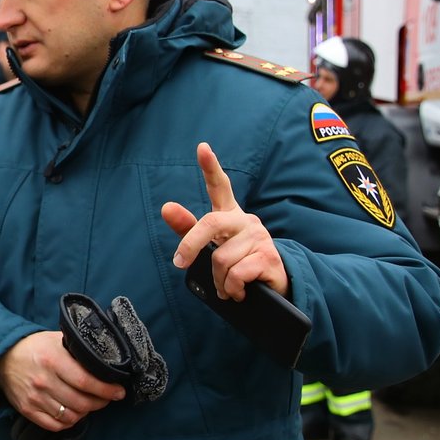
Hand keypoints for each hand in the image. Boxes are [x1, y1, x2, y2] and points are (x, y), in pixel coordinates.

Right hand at [0, 330, 125, 432]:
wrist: (3, 357)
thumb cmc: (35, 347)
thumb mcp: (56, 340)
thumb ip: (78, 350)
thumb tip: (106, 361)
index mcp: (53, 360)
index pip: (85, 381)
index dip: (106, 390)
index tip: (118, 392)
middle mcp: (43, 381)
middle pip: (81, 402)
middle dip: (100, 403)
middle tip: (107, 398)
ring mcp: (35, 398)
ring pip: (70, 416)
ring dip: (85, 413)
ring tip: (89, 404)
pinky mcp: (27, 410)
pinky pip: (55, 425)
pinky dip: (68, 422)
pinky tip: (73, 412)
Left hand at [160, 142, 289, 298]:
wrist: (273, 289)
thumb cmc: (237, 264)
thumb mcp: (212, 247)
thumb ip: (188, 229)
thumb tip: (166, 207)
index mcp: (230, 215)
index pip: (220, 186)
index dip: (211, 167)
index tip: (202, 147)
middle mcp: (246, 221)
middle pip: (210, 223)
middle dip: (190, 245)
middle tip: (180, 263)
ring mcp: (259, 238)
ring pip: (221, 258)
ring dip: (218, 280)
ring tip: (227, 285)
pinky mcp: (269, 257)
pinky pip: (236, 274)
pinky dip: (232, 289)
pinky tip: (239, 291)